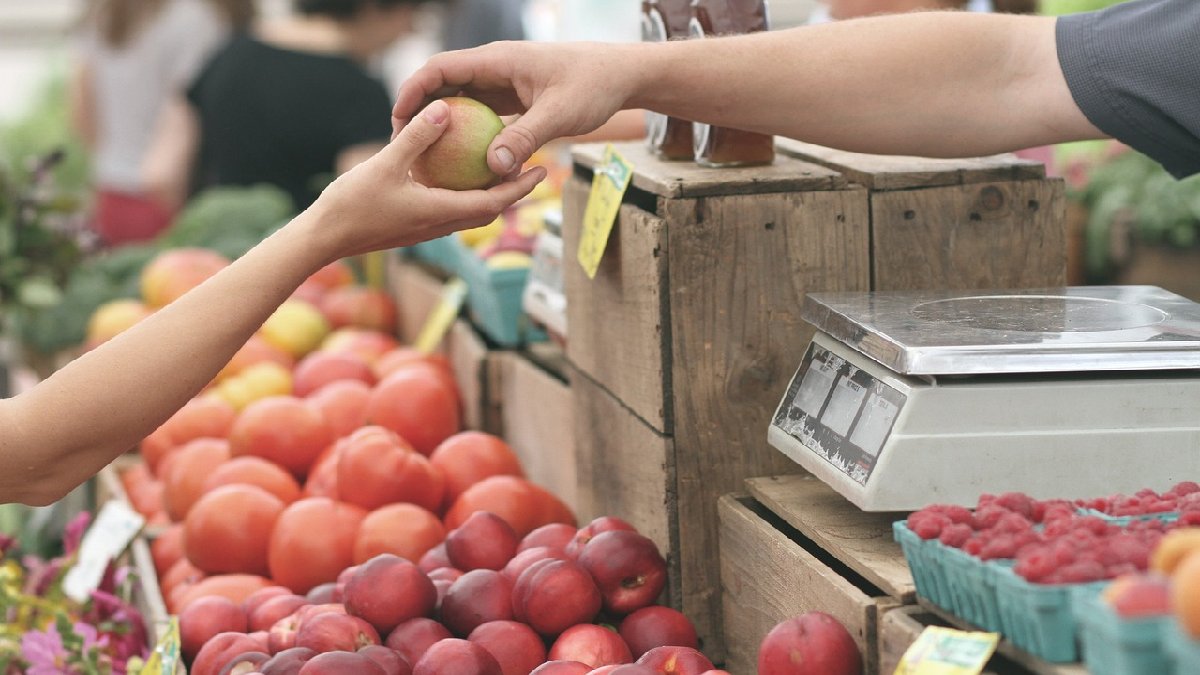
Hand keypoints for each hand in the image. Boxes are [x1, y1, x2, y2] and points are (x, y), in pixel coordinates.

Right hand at [312, 99, 546, 260]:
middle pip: (488, 210)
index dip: (520, 187)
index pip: (494, 203)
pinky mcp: (413, 227)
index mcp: (440, 212)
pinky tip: (455, 174)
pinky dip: (463, 195)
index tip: (542, 170)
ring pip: (469, 212)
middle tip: (532, 168)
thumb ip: (416, 137)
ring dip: (489, 195)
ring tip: (500, 169)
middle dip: (513, 191)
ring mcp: (426, 229)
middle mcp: (439, 225)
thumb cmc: (352, 204)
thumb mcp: (385, 164)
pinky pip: (449, 209)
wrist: (323, 238)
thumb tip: (445, 108)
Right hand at [392, 41, 638, 176]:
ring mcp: (502, 83)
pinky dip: (466, 135)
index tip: (398, 119)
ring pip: (460, 101)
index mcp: (498, 60)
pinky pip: (480, 115)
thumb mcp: (560, 114)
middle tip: (401, 144)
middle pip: (443, 84)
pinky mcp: (512, 99)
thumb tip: (492, 168)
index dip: (413, 90)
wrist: (620, 75)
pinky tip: (460, 163)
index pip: (441, 68)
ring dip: (441, 125)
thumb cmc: (593, 86)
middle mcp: (494, 68)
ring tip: (423, 156)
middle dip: (419, 111)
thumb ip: (525, 138)